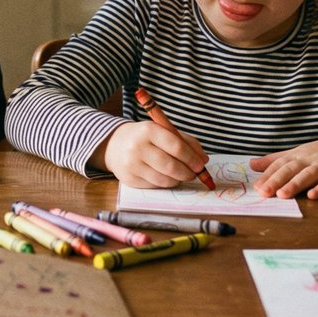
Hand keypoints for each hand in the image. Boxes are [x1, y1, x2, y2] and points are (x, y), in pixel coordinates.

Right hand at [94, 121, 209, 187]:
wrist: (113, 145)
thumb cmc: (144, 137)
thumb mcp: (162, 131)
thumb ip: (185, 142)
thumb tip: (204, 160)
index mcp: (148, 130)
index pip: (176, 146)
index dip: (192, 158)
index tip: (201, 165)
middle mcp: (137, 147)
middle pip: (170, 166)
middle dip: (187, 172)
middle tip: (194, 174)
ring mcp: (131, 165)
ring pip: (164, 179)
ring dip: (178, 180)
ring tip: (181, 175)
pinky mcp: (129, 179)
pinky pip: (155, 185)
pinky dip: (165, 183)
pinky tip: (166, 177)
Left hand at [248, 136, 317, 199]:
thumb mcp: (297, 153)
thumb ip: (275, 160)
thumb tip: (251, 164)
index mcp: (297, 155)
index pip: (280, 164)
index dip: (268, 175)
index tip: (256, 187)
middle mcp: (310, 159)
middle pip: (291, 169)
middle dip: (277, 180)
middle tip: (264, 192)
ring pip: (309, 175)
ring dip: (296, 184)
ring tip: (283, 194)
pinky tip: (312, 196)